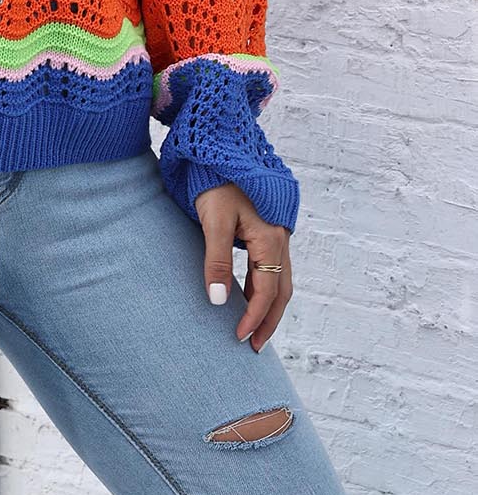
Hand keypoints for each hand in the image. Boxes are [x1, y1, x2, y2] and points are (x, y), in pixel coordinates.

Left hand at [194, 182, 292, 352]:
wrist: (221, 148)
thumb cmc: (217, 181)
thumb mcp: (214, 220)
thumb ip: (217, 261)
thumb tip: (219, 301)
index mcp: (270, 239)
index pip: (267, 291)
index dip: (254, 318)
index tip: (238, 338)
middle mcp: (279, 239)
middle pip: (281, 291)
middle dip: (269, 321)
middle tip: (253, 346)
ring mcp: (275, 234)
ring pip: (279, 280)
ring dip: (269, 306)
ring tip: (253, 329)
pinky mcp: (265, 230)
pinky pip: (271, 267)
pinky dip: (264, 287)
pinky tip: (248, 295)